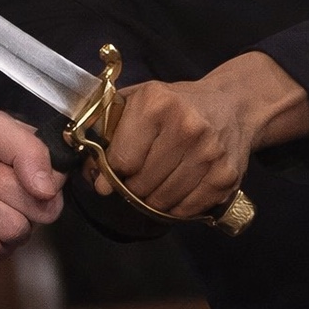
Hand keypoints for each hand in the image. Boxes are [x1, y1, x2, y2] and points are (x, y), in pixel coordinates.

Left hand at [94, 51, 308, 217]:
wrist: (233, 105)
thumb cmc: (174, 103)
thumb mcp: (137, 99)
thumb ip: (106, 123)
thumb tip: (76, 152)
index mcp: (156, 105)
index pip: (122, 159)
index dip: (109, 173)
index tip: (105, 177)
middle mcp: (186, 128)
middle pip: (141, 183)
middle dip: (128, 188)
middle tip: (127, 185)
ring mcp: (210, 154)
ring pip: (163, 200)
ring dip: (149, 201)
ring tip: (148, 189)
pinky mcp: (227, 177)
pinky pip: (188, 209)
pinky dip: (174, 209)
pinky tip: (171, 194)